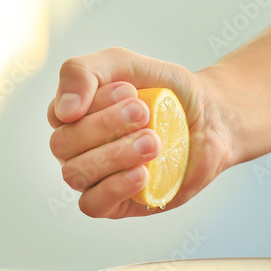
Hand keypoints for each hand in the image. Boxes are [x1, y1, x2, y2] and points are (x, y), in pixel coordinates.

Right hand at [48, 47, 233, 217]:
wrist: (211, 119)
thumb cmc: (167, 92)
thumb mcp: (126, 64)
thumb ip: (84, 71)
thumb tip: (64, 110)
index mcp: (74, 115)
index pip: (59, 113)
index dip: (92, 103)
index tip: (132, 89)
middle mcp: (78, 148)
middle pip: (63, 145)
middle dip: (105, 126)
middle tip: (145, 113)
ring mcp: (95, 177)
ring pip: (76, 174)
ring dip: (115, 155)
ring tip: (153, 142)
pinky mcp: (115, 203)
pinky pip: (92, 205)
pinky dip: (114, 187)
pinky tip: (141, 173)